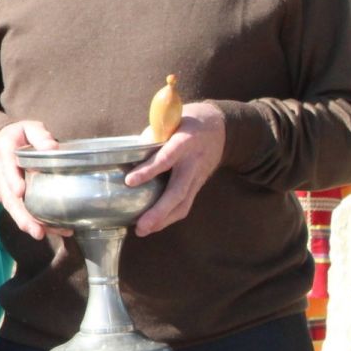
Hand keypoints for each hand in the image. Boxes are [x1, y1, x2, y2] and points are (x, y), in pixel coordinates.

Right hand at [0, 119, 65, 239]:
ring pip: (10, 206)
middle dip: (21, 214)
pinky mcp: (4, 194)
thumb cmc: (20, 135)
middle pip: (8, 195)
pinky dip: (27, 220)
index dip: (12, 180)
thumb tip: (53, 147)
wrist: (0, 141)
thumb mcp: (29, 127)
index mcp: (4, 151)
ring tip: (40, 234)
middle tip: (36, 229)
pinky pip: (14, 208)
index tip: (20, 192)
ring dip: (24, 222)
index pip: (7, 166)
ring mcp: (0, 185)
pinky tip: (45, 229)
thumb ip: (40, 135)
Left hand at [128, 102, 224, 236]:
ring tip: (143, 230)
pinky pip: (185, 204)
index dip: (149, 170)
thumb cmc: (187, 121)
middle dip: (159, 211)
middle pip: (178, 191)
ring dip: (163, 220)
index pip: (166, 158)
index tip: (129, 181)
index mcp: (185, 141)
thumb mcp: (171, 120)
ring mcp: (198, 176)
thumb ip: (152, 136)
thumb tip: (130, 154)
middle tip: (141, 225)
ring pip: (183, 203)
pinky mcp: (198, 184)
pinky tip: (154, 225)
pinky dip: (169, 216)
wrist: (220, 127)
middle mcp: (193, 162)